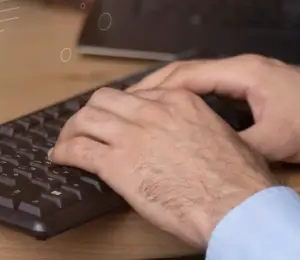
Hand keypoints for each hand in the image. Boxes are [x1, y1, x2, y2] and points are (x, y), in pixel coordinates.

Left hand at [50, 87, 275, 247]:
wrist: (236, 205)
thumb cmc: (240, 180)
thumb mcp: (223, 135)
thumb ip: (198, 126)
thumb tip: (192, 137)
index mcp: (178, 100)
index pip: (135, 93)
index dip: (119, 108)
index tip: (114, 119)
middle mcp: (151, 111)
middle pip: (104, 100)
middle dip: (91, 113)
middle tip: (85, 128)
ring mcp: (131, 135)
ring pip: (86, 119)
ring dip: (71, 131)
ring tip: (66, 142)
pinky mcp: (117, 163)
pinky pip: (79, 150)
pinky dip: (64, 152)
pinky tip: (59, 159)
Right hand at [131, 55, 299, 163]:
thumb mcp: (278, 141)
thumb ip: (239, 146)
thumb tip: (205, 157)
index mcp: (243, 72)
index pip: (188, 74)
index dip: (156, 87)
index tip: (131, 99)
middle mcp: (243, 66)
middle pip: (188, 71)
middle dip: (157, 86)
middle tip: (127, 102)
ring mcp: (250, 74)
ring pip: (200, 78)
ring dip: (174, 90)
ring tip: (146, 107)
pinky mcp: (257, 85)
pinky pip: (214, 86)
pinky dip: (193, 96)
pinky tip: (182, 112)